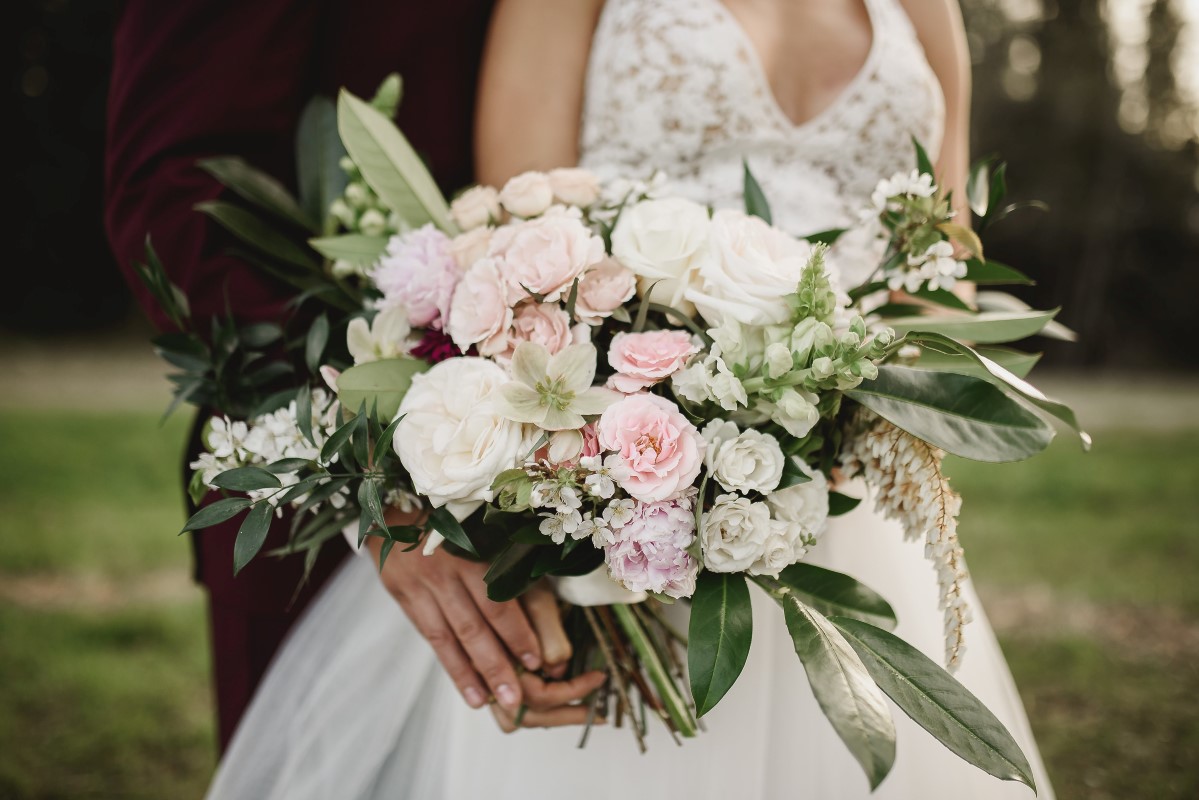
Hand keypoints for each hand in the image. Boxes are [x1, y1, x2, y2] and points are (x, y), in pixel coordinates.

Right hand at [367, 508, 605, 725]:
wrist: (395, 508)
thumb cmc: (455, 522)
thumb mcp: (482, 532)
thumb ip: (508, 564)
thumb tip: (542, 609)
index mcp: (473, 550)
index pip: (497, 599)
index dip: (517, 632)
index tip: (537, 661)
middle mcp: (447, 569)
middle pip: (475, 624)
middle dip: (498, 664)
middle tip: (518, 698)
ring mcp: (422, 584)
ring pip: (452, 637)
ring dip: (475, 674)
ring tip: (493, 703)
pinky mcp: (404, 595)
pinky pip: (431, 638)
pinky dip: (452, 667)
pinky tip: (468, 692)